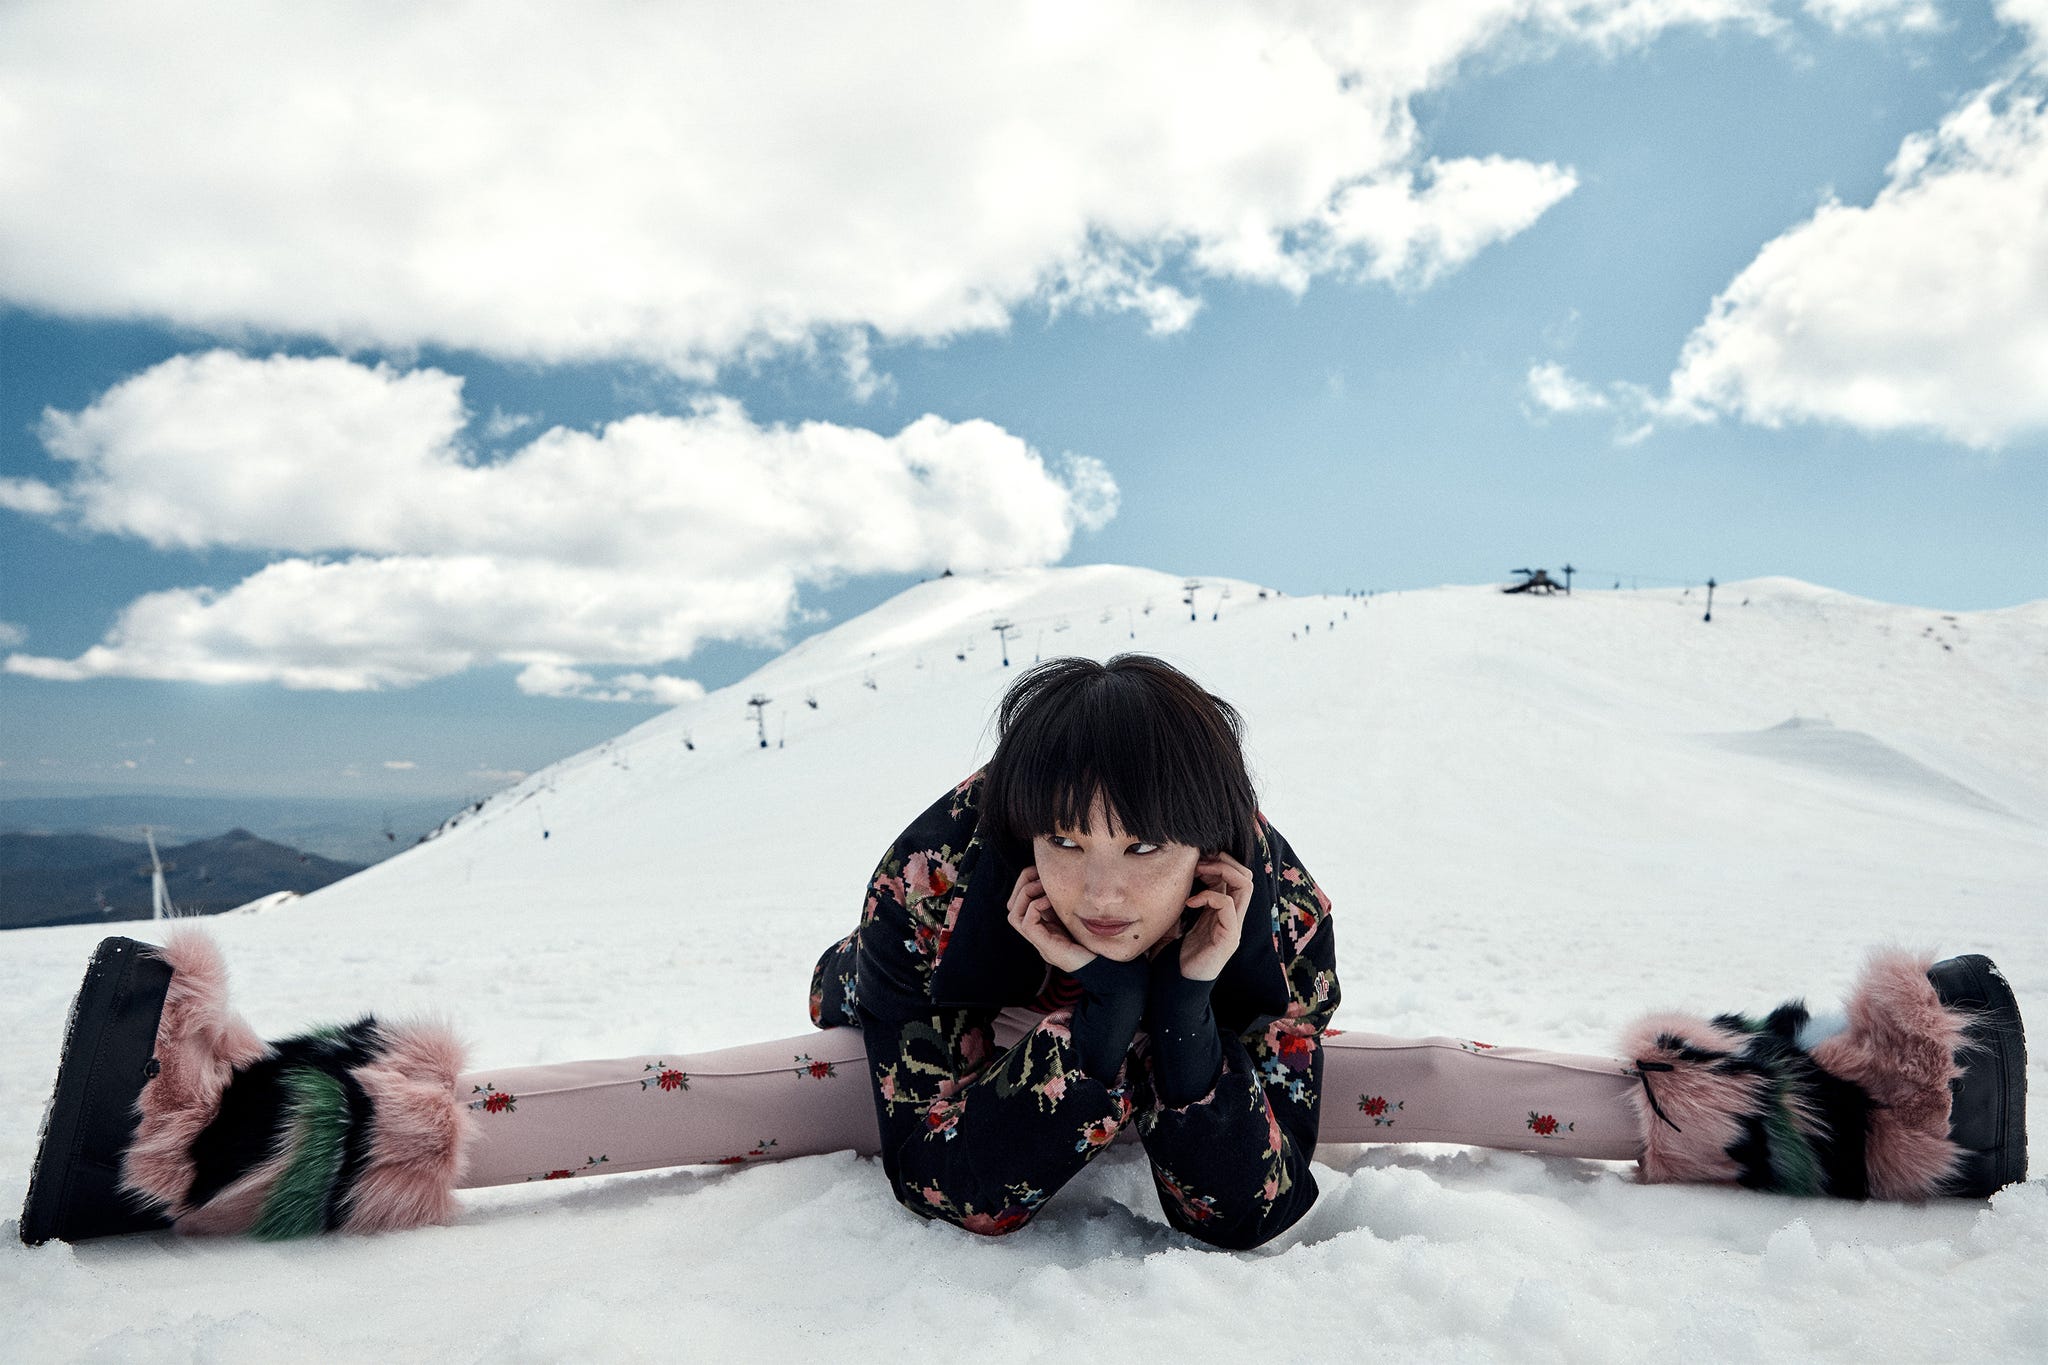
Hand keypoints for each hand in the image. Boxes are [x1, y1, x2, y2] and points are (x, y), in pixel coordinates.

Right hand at [1006, 865, 1095, 973]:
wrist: (1104, 969)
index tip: (1039, 872)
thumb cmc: (1095, 942)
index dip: (1025, 885)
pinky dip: (1035, 907)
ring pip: (1014, 916)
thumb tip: (1062, 881)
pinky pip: (1027, 923)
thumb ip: (1068, 905)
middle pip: (1012, 908)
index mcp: (1044, 928)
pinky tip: (1048, 900)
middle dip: (1021, 886)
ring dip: (1025, 895)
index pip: (1019, 905)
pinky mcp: (1046, 947)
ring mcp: (1040, 943)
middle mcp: (1038, 935)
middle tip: (1037, 874)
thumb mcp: (1077, 917)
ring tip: (1042, 885)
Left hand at [1176, 851, 1252, 981]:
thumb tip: (1178, 874)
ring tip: (1199, 872)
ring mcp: (1234, 927)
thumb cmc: (1173, 953)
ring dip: (1221, 871)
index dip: (1219, 862)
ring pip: (1245, 885)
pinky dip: (1209, 896)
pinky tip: (1190, 903)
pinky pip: (1227, 904)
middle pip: (1245, 876)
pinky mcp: (1229, 937)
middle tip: (1200, 862)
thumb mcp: (1179, 919)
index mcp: (1223, 912)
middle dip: (1224, 862)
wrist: (1175, 984)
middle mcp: (1233, 917)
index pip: (1235, 876)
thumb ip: (1186, 899)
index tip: (1196, 860)